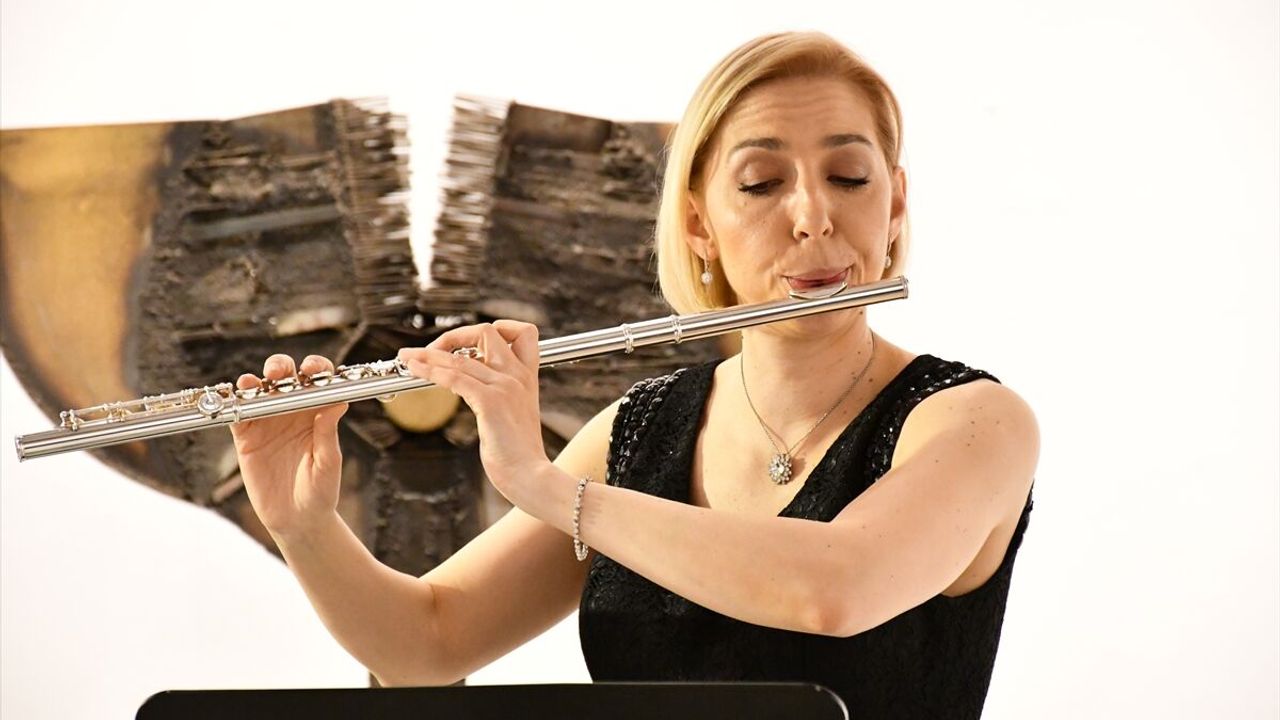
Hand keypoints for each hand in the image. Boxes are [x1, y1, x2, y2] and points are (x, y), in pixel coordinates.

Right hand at [229, 354, 348, 539]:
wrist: (297, 520)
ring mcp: (268, 422)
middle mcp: (293, 411)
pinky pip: (238, 414)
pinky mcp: (247, 437)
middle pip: (285, 377)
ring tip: (255, 384)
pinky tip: (236, 397)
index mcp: (318, 412)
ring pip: (259, 391)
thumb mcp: (328, 463)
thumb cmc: (321, 491)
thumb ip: (328, 433)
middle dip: (280, 367)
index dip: (315, 368)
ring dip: (255, 381)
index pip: (317, 380)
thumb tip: (338, 402)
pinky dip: (234, 403)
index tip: (312, 370)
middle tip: (279, 374)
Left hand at [397, 320, 546, 498]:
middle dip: (454, 337)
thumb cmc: (520, 454)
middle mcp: (517, 376)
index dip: (497, 328)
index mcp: (527, 377)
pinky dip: (430, 371)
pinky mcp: (490, 401)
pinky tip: (415, 371)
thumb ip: (503, 397)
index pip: (522, 332)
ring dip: (427, 354)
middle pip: (486, 331)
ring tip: (406, 358)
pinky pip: (454, 377)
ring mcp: (504, 386)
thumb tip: (476, 391)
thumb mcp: (515, 416)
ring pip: (459, 358)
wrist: (531, 477)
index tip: (470, 344)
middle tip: (432, 351)